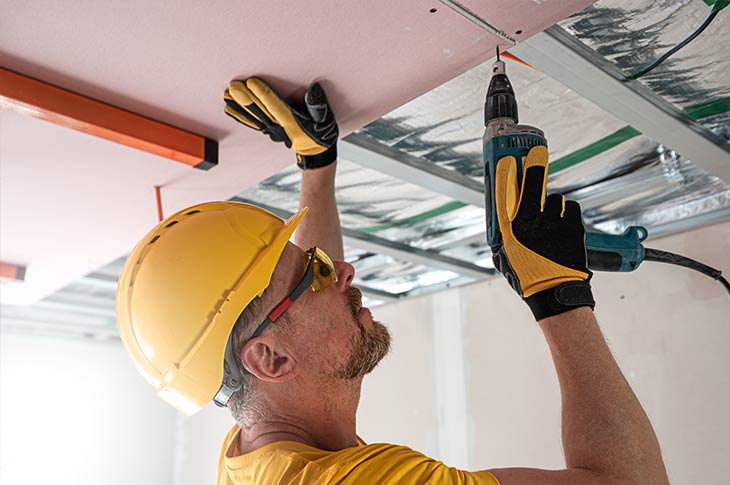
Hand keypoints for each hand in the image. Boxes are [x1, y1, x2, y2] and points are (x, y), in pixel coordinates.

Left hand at [224, 78, 338, 168]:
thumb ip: (319, 106)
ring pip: (253, 117)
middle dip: (245, 99)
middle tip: (233, 87)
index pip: (275, 106)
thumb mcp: (326, 120)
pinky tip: (230, 108)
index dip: (263, 94)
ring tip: (226, 95)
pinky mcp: (269, 130)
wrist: (316, 152)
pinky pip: (252, 122)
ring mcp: (272, 130)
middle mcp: (280, 127)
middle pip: (260, 111)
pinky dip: (240, 115)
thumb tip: (313, 90)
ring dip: (238, 106)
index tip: (252, 83)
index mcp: (293, 123)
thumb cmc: (322, 134)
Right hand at [491, 145, 594, 319]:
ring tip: (552, 221)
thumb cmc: (529, 279)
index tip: (507, 160)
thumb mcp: (506, 259)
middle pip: (532, 185)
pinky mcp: (573, 226)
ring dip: (553, 206)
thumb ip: (504, 239)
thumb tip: (504, 227)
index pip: (504, 194)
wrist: (556, 293)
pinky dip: (567, 214)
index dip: (506, 174)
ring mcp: (554, 223)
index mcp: (511, 231)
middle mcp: (531, 223)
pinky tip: (564, 225)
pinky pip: (569, 208)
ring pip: (554, 199)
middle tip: (537, 152)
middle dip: (534, 165)